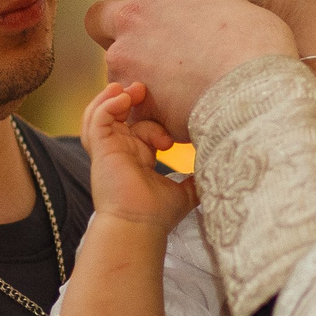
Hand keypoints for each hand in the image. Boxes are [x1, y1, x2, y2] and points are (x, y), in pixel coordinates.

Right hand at [81, 83, 198, 230]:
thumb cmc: (157, 215)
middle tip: (144, 89)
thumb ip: (196, 181)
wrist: (139, 226)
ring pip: (101, 114)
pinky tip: (122, 97)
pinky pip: (97, 119)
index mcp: (137, 158)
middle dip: (130, 99)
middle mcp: (120, 152)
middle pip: (119, 116)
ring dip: (114, 98)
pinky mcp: (101, 149)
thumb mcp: (185, 193)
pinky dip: (106, 105)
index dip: (155, 126)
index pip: (140, 129)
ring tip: (129, 88)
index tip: (171, 140)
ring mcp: (108, 150)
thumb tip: (218, 173)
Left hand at [84, 0, 296, 141]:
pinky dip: (144, 112)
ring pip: (114, 65)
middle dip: (113, 34)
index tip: (172, 21)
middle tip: (142, 51)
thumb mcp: (239, 8)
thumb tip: (217, 24)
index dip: (156, 4)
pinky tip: (173, 117)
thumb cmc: (259, 46)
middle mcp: (135, 12)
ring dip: (135, 77)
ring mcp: (125, 53)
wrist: (254, 88)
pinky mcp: (129, 93)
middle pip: (100, 18)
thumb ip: (210, 9)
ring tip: (174, 95)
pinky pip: (128, 104)